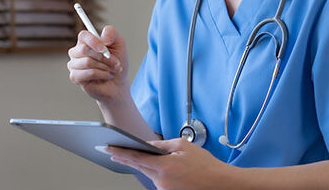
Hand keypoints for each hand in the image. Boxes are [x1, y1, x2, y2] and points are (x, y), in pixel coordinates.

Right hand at [66, 25, 128, 103]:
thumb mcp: (119, 43)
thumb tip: (103, 39)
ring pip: (88, 62)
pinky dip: (102, 74)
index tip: (105, 49)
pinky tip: (106, 76)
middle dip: (104, 57)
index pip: (83, 35)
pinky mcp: (74, 77)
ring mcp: (73, 64)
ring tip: (112, 70)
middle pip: (84, 49)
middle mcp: (76, 51)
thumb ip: (111, 33)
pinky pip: (89, 73)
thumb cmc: (117, 62)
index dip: (94, 41)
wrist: (118, 82)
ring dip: (105, 67)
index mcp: (85, 41)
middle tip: (116, 62)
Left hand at [107, 138, 230, 189]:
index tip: (108, 148)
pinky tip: (167, 169)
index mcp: (164, 166)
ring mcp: (164, 189)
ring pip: (150, 174)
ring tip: (155, 157)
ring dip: (149, 166)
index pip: (136, 158)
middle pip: (140, 167)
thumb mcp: (183, 145)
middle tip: (113, 151)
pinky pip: (159, 180)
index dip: (120, 152)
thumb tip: (148, 144)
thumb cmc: (205, 165)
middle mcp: (162, 181)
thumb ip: (162, 143)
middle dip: (127, 158)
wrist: (220, 183)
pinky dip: (159, 173)